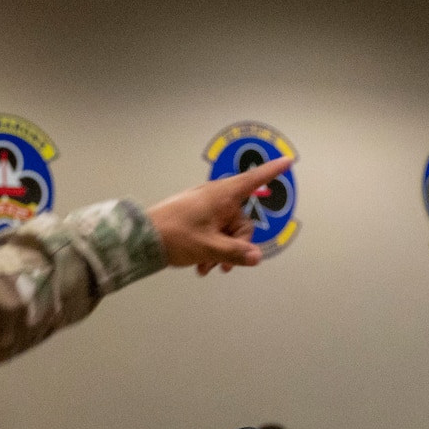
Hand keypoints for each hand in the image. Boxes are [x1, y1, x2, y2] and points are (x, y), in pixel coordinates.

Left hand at [147, 157, 292, 275]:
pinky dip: (210, 250)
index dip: (271, 172)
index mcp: (222, 196)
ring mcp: (204, 209)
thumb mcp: (209, 247)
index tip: (288, 160)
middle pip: (241, 221)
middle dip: (236, 245)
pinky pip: (213, 233)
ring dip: (221, 252)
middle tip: (224, 266)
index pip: (253, 181)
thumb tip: (256, 257)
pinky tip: (200, 266)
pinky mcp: (195, 218)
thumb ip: (235, 253)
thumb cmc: (175, 235)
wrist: (140, 238)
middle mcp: (216, 199)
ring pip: (226, 232)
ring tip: (207, 267)